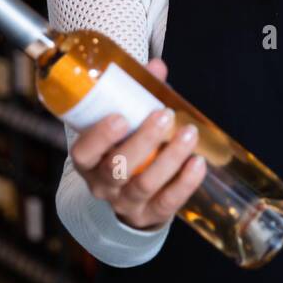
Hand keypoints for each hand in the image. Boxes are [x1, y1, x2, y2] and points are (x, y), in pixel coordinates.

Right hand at [68, 57, 205, 231]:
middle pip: (117, 168)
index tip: (120, 117)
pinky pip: (168, 202)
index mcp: (87, 161)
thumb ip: (136, 95)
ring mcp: (126, 203)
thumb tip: (157, 67)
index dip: (99, 137)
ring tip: (189, 133)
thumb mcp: (121, 126)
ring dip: (169, 158)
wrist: (126, 198)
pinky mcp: (150, 215)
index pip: (83, 153)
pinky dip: (185, 183)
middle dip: (142, 141)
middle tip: (164, 115)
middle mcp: (102, 184)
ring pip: (144, 184)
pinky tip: (198, 162)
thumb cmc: (123, 148)